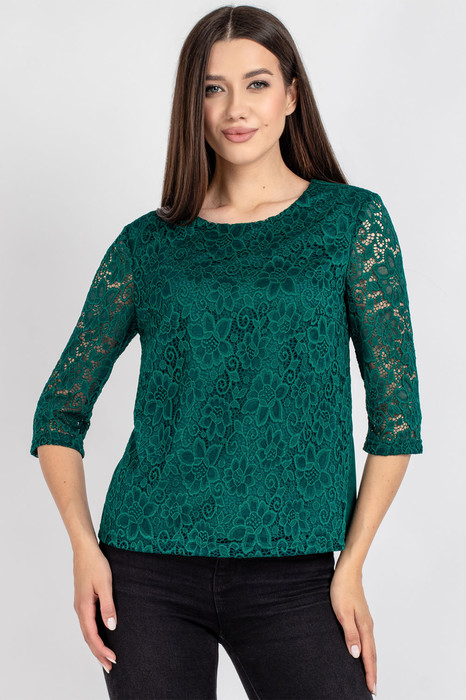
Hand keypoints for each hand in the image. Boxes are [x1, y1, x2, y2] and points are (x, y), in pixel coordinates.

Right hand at [73, 541, 117, 673]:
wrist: (85, 549)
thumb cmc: (96, 563)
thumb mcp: (105, 584)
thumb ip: (108, 606)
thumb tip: (112, 627)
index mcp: (84, 607)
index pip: (92, 635)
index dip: (102, 649)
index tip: (113, 659)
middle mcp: (80, 609)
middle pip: (87, 637)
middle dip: (98, 653)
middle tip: (110, 667)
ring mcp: (80, 604)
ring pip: (86, 631)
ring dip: (96, 645)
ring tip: (105, 657)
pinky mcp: (83, 600)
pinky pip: (87, 623)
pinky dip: (93, 634)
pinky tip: (100, 635)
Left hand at [329, 559, 376, 695]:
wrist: (348, 571)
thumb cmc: (343, 589)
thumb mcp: (342, 612)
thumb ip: (350, 634)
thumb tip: (356, 655)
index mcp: (364, 627)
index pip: (368, 656)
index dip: (370, 673)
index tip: (372, 689)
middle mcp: (368, 626)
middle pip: (372, 654)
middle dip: (372, 672)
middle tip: (372, 688)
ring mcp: (366, 621)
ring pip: (371, 647)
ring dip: (371, 662)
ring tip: (369, 675)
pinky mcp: (362, 617)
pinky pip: (367, 639)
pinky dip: (367, 651)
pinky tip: (363, 652)